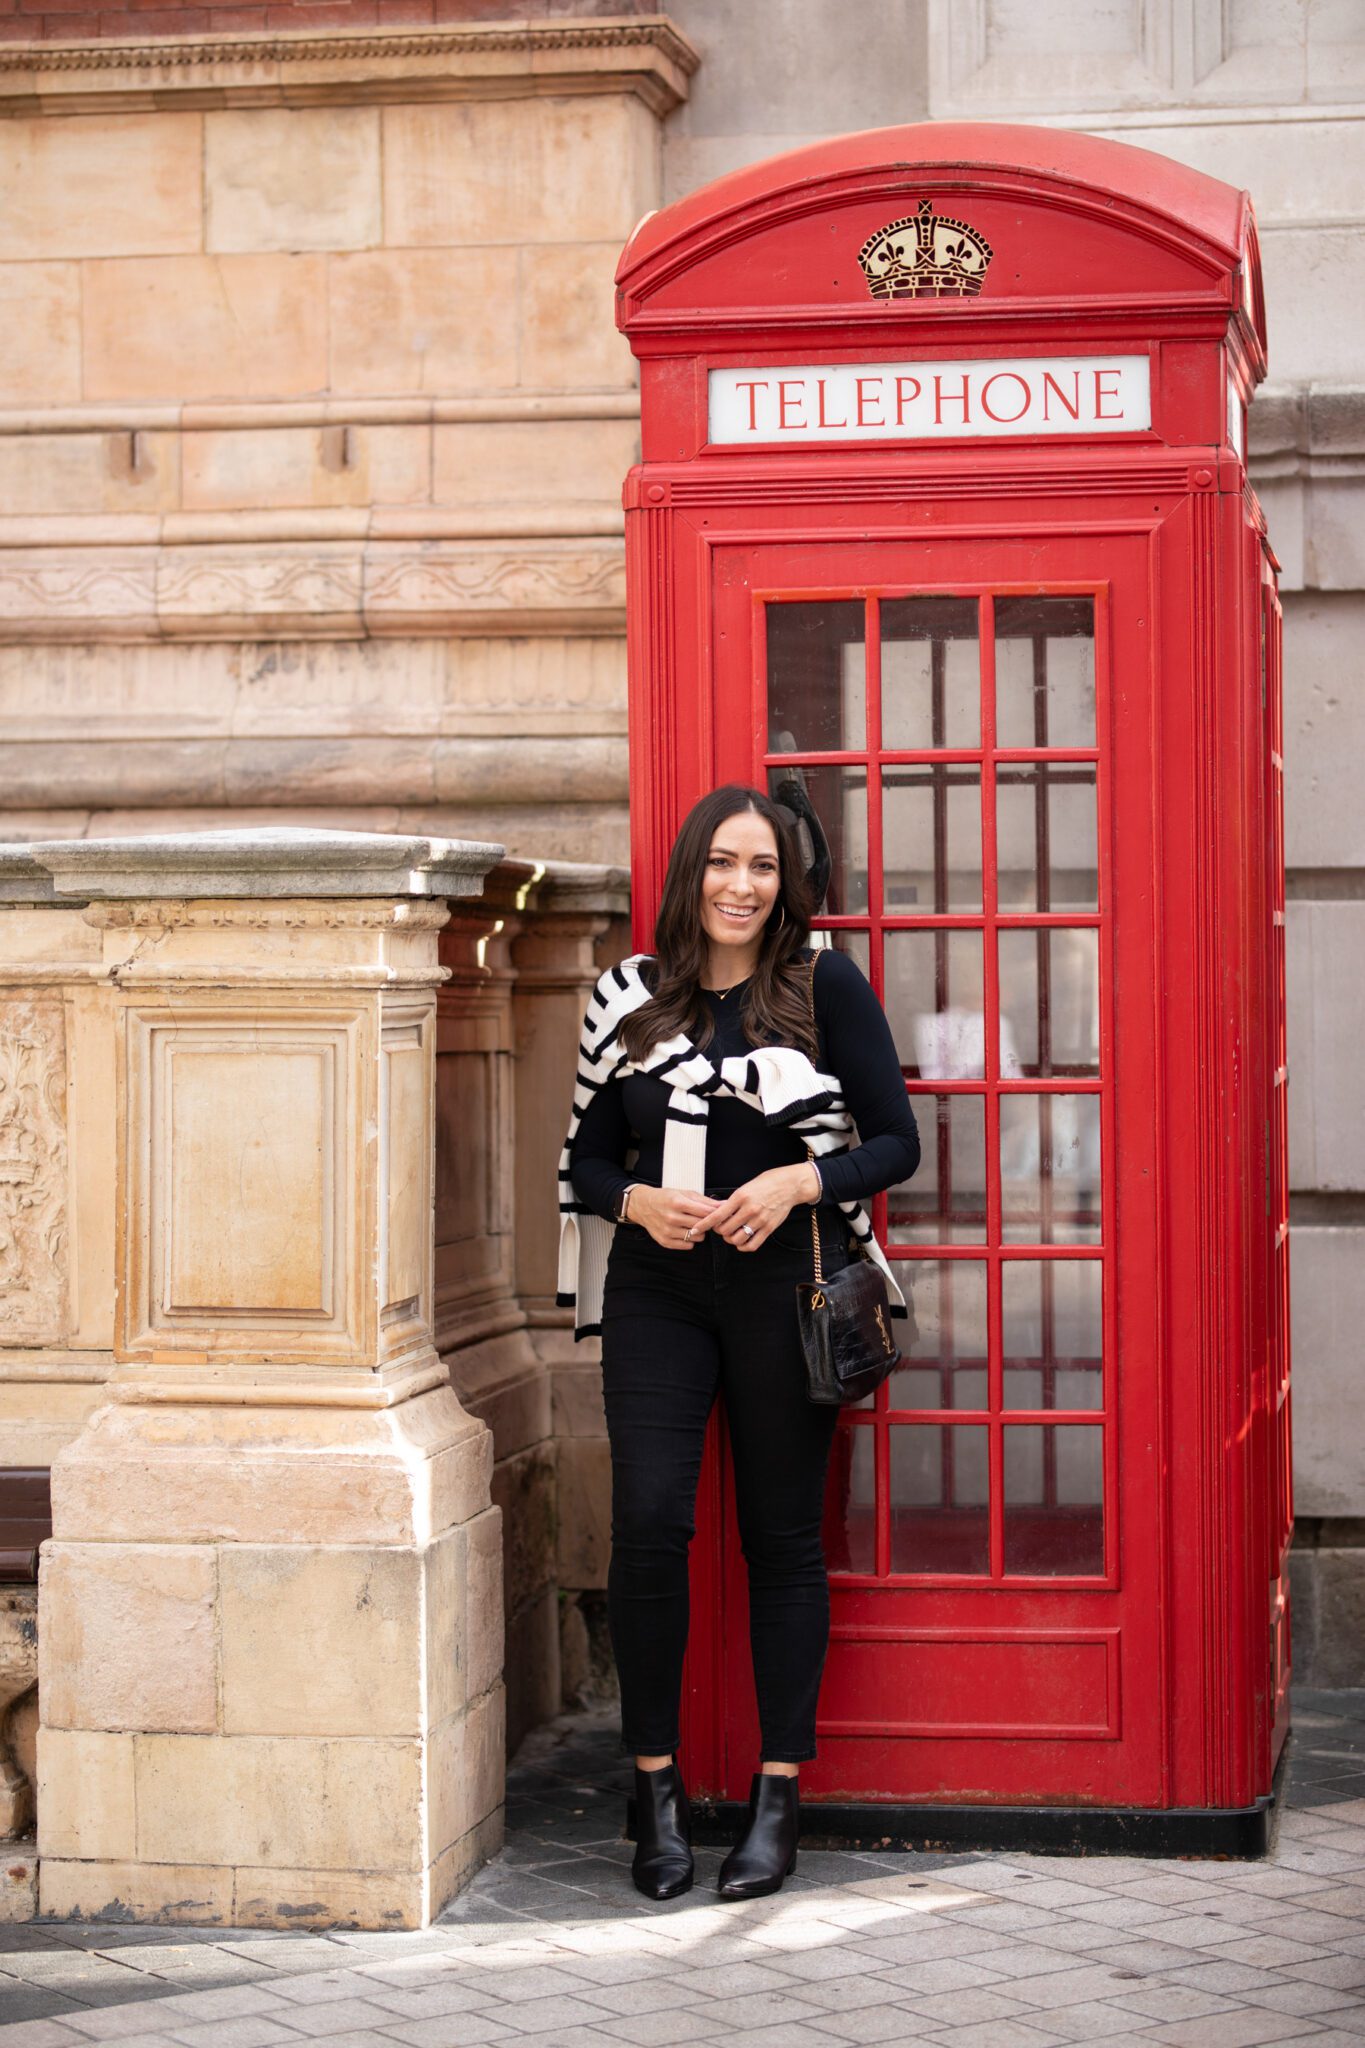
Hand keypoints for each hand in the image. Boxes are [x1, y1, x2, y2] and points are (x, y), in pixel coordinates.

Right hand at [627, 1185, 722, 1250]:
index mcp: (677, 1202)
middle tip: (704, 1218)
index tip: (719, 1214)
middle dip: (706, 1222)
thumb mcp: (685, 1194)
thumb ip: (705, 1201)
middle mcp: (672, 1218)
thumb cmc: (665, 1198)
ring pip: (697, 1237)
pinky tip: (684, 1231)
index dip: (715, 1214)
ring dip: (699, 1232)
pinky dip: (690, 1240)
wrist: (643, 1206)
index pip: (705, 1212)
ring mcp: (668, 1231)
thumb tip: (723, 1205)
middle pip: (702, 1225)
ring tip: (692, 1224)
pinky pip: (688, 1246)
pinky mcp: (665, 1241)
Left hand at [698, 1162, 821, 1250]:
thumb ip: (733, 1201)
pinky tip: (741, 1241)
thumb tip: (718, 1212)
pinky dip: (743, 1246)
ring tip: (731, 1233)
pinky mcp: (769, 1228)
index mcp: (741, 1196)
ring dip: (730, 1239)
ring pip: (737, 1239)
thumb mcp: (746, 1186)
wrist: (790, 1185)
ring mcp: (760, 1220)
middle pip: (725, 1229)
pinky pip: (752, 1244)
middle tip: (719, 1227)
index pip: (717, 1215)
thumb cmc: (767, 1183)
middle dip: (719, 1231)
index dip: (704, 1224)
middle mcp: (749, 1209)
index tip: (695, 1229)